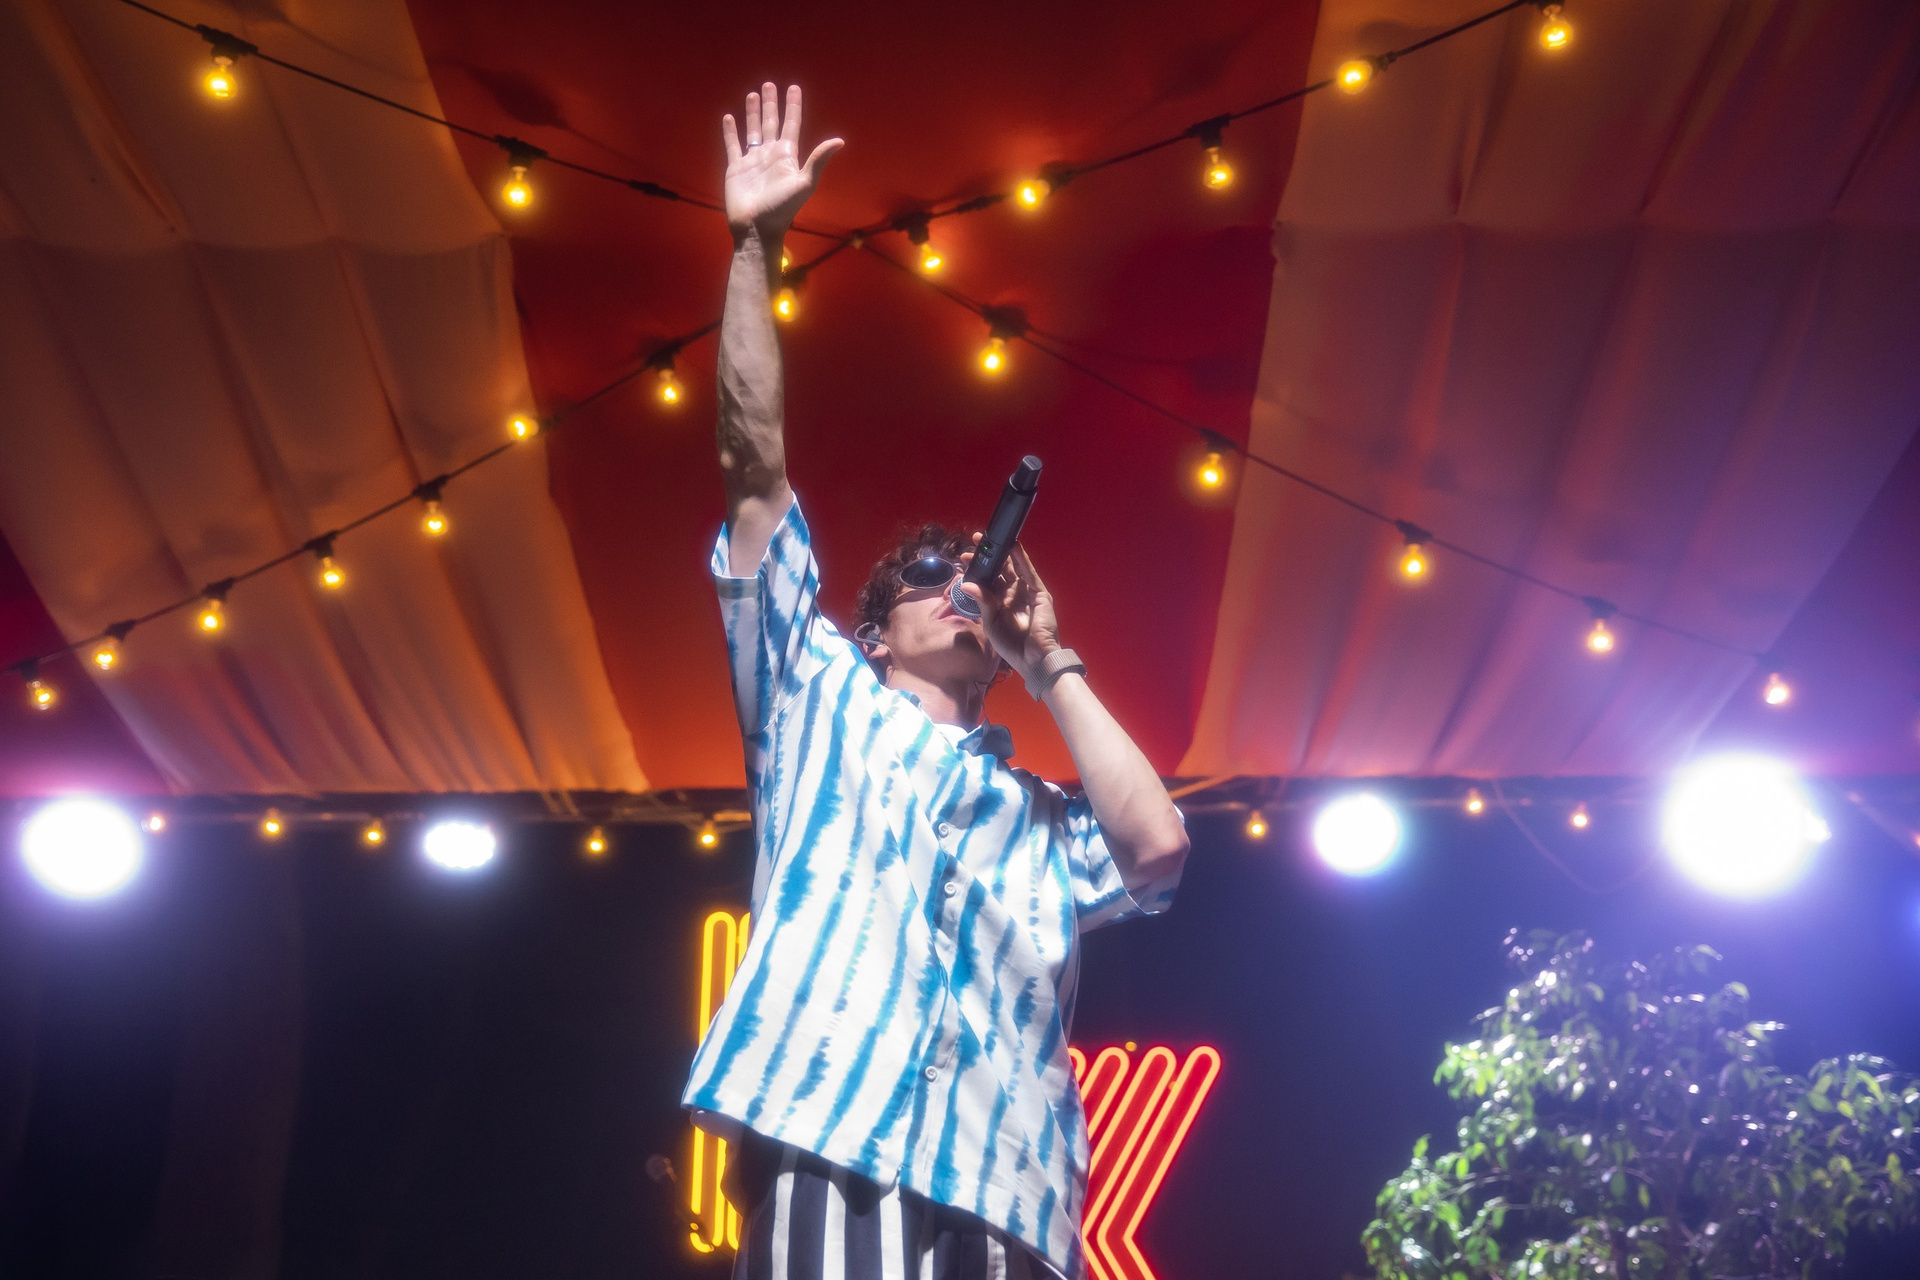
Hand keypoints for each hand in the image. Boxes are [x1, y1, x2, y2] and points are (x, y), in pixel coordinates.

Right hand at [721, 83, 842, 238]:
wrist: (756, 228)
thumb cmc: (781, 209)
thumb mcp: (804, 184)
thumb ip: (818, 161)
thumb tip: (839, 141)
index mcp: (787, 156)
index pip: (791, 124)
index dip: (793, 106)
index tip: (793, 88)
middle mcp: (770, 154)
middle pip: (772, 122)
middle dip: (771, 104)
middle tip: (769, 84)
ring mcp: (752, 160)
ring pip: (753, 129)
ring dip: (753, 112)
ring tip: (753, 94)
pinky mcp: (735, 168)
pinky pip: (733, 144)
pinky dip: (730, 131)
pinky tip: (729, 117)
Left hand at [959, 538, 1060, 684]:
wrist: (1034, 658)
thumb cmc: (1011, 644)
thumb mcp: (991, 622)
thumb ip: (982, 601)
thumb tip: (965, 584)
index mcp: (999, 603)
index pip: (986, 581)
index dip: (976, 569)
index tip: (963, 558)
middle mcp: (1012, 595)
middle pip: (999, 571)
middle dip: (988, 557)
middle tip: (975, 542)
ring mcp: (1026, 592)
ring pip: (1013, 568)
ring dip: (1002, 553)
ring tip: (990, 539)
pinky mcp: (1039, 593)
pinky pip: (1028, 572)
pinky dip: (1021, 558)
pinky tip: (1013, 545)